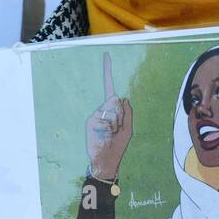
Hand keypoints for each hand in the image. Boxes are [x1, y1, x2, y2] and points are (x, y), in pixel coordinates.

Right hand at [86, 51, 132, 180]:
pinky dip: (109, 128)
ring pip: (111, 112)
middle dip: (120, 117)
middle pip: (115, 103)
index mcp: (111, 112)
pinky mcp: (90, 121)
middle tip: (116, 131)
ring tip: (111, 135)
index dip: (108, 74)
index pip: (110, 91)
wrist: (105, 161)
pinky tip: (105, 135)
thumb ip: (127, 114)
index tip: (107, 57)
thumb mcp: (127, 130)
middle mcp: (101, 111)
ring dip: (115, 124)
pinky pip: (105, 119)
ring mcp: (95, 116)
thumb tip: (124, 98)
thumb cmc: (117, 146)